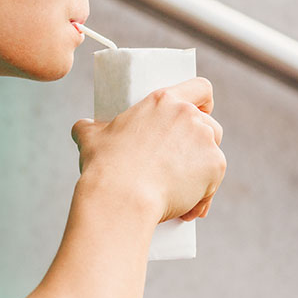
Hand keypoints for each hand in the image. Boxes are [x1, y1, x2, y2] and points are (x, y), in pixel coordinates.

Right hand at [71, 77, 225, 223]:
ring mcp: (205, 141)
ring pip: (214, 153)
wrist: (122, 197)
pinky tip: (188, 209)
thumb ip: (89, 127)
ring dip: (203, 170)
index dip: (204, 101)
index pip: (200, 87)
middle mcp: (189, 116)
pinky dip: (204, 196)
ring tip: (181, 192)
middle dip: (201, 144)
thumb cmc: (105, 165)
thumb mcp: (91, 137)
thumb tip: (82, 127)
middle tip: (181, 163)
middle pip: (210, 125)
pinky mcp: (215, 167)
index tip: (200, 112)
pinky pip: (214, 182)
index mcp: (164, 100)